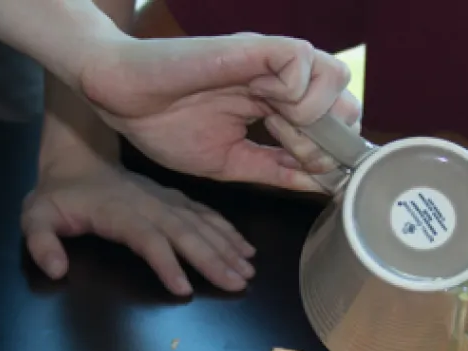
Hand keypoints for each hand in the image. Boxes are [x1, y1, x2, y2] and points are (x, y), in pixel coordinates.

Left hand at [22, 156, 254, 296]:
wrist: (78, 159)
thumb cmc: (59, 196)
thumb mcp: (35, 216)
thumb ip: (41, 242)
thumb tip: (55, 270)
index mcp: (119, 213)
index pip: (147, 239)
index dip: (165, 263)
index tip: (183, 289)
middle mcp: (150, 206)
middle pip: (186, 233)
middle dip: (213, 259)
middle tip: (237, 284)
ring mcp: (166, 201)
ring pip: (202, 224)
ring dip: (227, 248)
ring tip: (248, 272)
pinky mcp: (176, 200)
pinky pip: (207, 215)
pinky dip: (228, 231)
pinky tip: (246, 249)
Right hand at [79, 33, 360, 193]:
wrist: (121, 97)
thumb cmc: (165, 124)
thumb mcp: (233, 162)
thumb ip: (276, 170)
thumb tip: (319, 184)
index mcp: (277, 104)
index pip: (333, 126)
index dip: (328, 155)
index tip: (304, 171)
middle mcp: (281, 79)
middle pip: (346, 104)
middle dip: (328, 141)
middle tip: (295, 153)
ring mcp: (269, 62)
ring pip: (336, 77)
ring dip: (317, 114)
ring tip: (280, 127)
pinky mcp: (253, 48)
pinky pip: (302, 60)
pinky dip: (296, 91)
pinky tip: (265, 104)